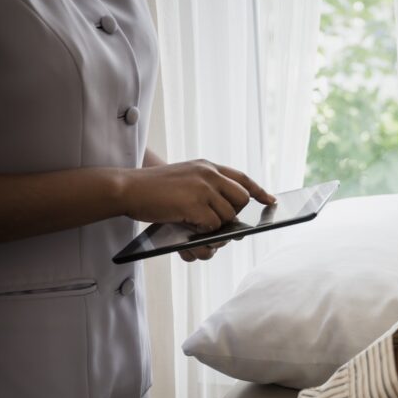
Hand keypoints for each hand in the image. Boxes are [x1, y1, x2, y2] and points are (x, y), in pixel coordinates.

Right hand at [119, 159, 274, 232]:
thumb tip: (229, 219)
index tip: (271, 201)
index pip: (242, 178)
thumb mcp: (183, 181)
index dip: (259, 191)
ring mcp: (203, 187)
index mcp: (207, 166)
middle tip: (213, 221)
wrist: (127, 188)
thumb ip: (206, 191)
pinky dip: (201, 231)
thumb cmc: (153, 191)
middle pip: (241, 199)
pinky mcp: (195, 203)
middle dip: (232, 214)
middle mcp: (209, 173)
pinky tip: (186, 225)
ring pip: (227, 216)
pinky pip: (213, 225)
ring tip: (192, 224)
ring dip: (213, 226)